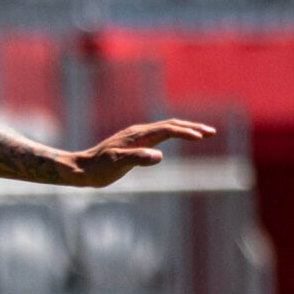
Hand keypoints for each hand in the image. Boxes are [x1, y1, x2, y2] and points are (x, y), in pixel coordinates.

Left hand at [60, 119, 214, 187]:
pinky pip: (158, 134)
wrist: (81, 169)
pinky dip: (173, 134)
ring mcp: (136, 136)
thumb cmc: (98, 168)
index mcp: (137, 135)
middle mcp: (138, 132)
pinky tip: (177, 138)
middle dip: (191, 127)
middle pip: (170, 124)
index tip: (202, 137)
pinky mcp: (134, 143)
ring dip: (184, 129)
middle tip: (211, 132)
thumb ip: (137, 158)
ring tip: (202, 134)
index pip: (167, 129)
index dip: (185, 132)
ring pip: (165, 128)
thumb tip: (159, 155)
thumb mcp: (117, 164)